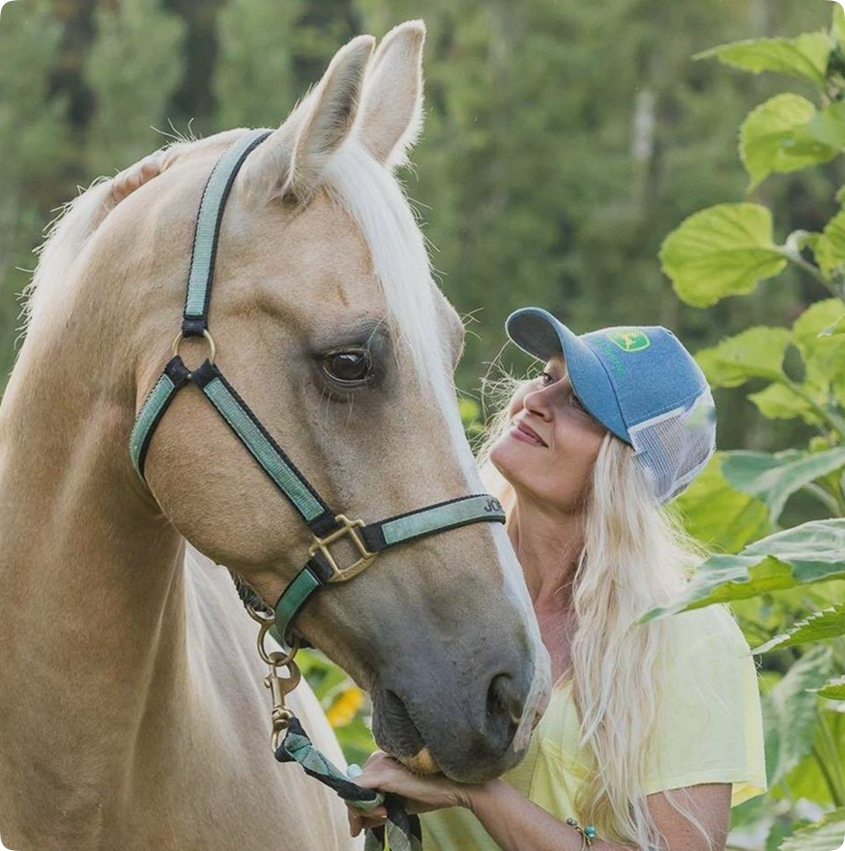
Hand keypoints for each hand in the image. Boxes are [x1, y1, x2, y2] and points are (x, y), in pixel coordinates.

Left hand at [345, 751, 480, 836]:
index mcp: (381, 761)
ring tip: (383, 818)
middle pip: (352, 788)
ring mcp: (379, 764)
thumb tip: (359, 824)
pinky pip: (357, 790)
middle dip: (356, 812)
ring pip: (352, 791)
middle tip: (360, 831)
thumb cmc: (430, 794)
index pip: (357, 785)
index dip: (356, 807)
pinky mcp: (383, 775)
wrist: (454, 787)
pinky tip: (381, 814)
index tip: (358, 827)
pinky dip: (360, 807)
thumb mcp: (399, 804)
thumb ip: (379, 809)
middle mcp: (377, 758)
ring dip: (360, 812)